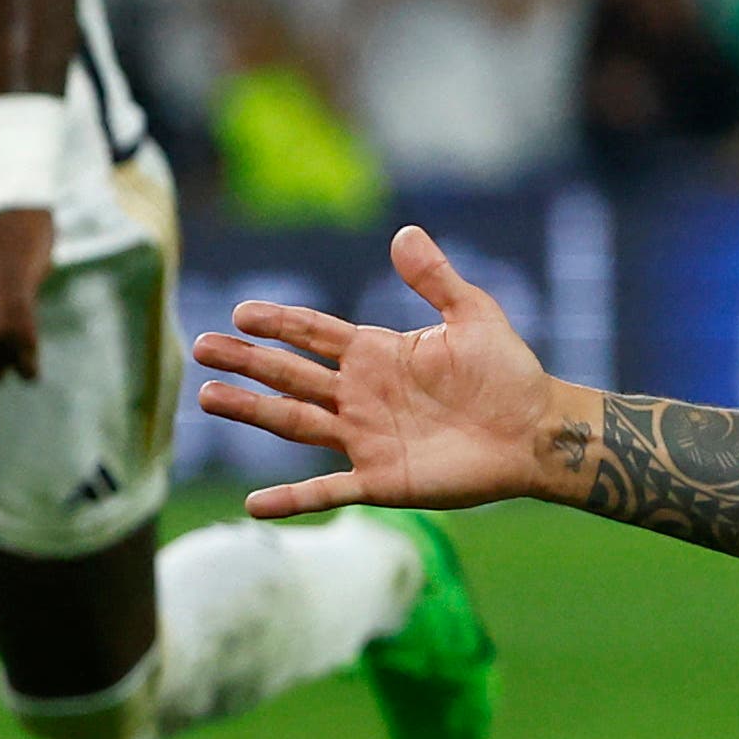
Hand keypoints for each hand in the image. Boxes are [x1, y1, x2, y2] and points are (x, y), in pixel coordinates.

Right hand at [194, 225, 568, 517]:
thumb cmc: (509, 373)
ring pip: (295, 423)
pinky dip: (292, 499)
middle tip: (200, 346)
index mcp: (376, 354)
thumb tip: (404, 233)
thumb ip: (435, 278)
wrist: (537, 430)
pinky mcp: (381, 479)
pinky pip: (327, 490)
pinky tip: (254, 505)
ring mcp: (366, 438)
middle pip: (290, 375)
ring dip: (252, 411)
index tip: (241, 312)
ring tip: (208, 396)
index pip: (313, 333)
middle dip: (246, 360)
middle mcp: (361, 395)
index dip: (279, 322)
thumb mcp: (473, 315)